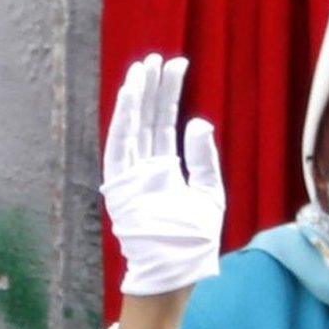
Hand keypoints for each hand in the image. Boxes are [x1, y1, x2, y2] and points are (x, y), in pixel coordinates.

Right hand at [102, 53, 223, 296]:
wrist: (176, 270)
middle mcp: (144, 169)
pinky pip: (120, 146)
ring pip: (131, 128)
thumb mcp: (209, 194)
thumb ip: (203, 158)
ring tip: (143, 68)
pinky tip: (131, 95)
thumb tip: (195, 122)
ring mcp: (130, 176)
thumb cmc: (192, 241)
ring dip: (136, 98)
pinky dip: (124, 119)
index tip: (177, 66)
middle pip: (147, 120)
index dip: (169, 95)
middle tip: (158, 58)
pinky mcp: (121, 185)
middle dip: (152, 89)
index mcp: (164, 170)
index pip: (164, 123)